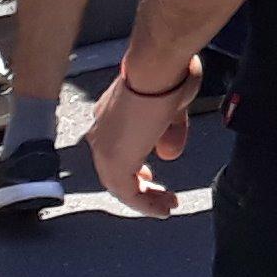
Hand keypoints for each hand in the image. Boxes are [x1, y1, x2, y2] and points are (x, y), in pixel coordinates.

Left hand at [85, 56, 197, 217]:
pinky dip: (145, 204)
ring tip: (167, 207)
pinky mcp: (115, 162)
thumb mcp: (175, 106)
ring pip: (120, 186)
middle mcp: (101, 134)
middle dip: (141, 187)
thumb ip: (171, 131)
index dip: (134, 166)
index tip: (150, 176)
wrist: (157, 67)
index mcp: (111, 116)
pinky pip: (128, 193)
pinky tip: (162, 209)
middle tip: (162, 199)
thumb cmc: (168, 74)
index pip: (118, 149)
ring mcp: (105, 149)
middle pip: (116, 171)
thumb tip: (169, 154)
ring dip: (145, 199)